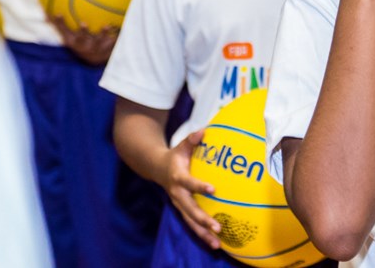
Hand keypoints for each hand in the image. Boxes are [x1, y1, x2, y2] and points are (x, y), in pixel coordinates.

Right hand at [49, 16, 118, 64]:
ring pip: (100, 41)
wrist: (96, 60)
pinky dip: (118, 34)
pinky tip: (122, 24)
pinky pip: (115, 41)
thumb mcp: (69, 36)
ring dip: (103, 34)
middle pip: (83, 40)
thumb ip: (59, 25)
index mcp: (74, 42)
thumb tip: (46, 12)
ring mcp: (98, 49)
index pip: (65, 33)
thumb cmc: (80, 43)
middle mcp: (85, 47)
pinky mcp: (110, 49)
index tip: (58, 13)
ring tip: (107, 25)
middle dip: (83, 33)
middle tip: (83, 23)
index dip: (61, 24)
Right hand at [165, 129, 222, 248]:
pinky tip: (215, 243)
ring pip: (190, 221)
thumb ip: (192, 139)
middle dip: (202, 219)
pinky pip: (191, 224)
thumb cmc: (175, 156)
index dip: (199, 186)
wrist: (156, 168)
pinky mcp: (182, 210)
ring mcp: (179, 204)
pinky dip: (202, 234)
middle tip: (217, 226)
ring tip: (217, 243)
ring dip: (203, 233)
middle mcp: (177, 194)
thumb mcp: (181, 146)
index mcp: (178, 177)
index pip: (189, 182)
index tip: (212, 189)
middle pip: (189, 209)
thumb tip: (204, 131)